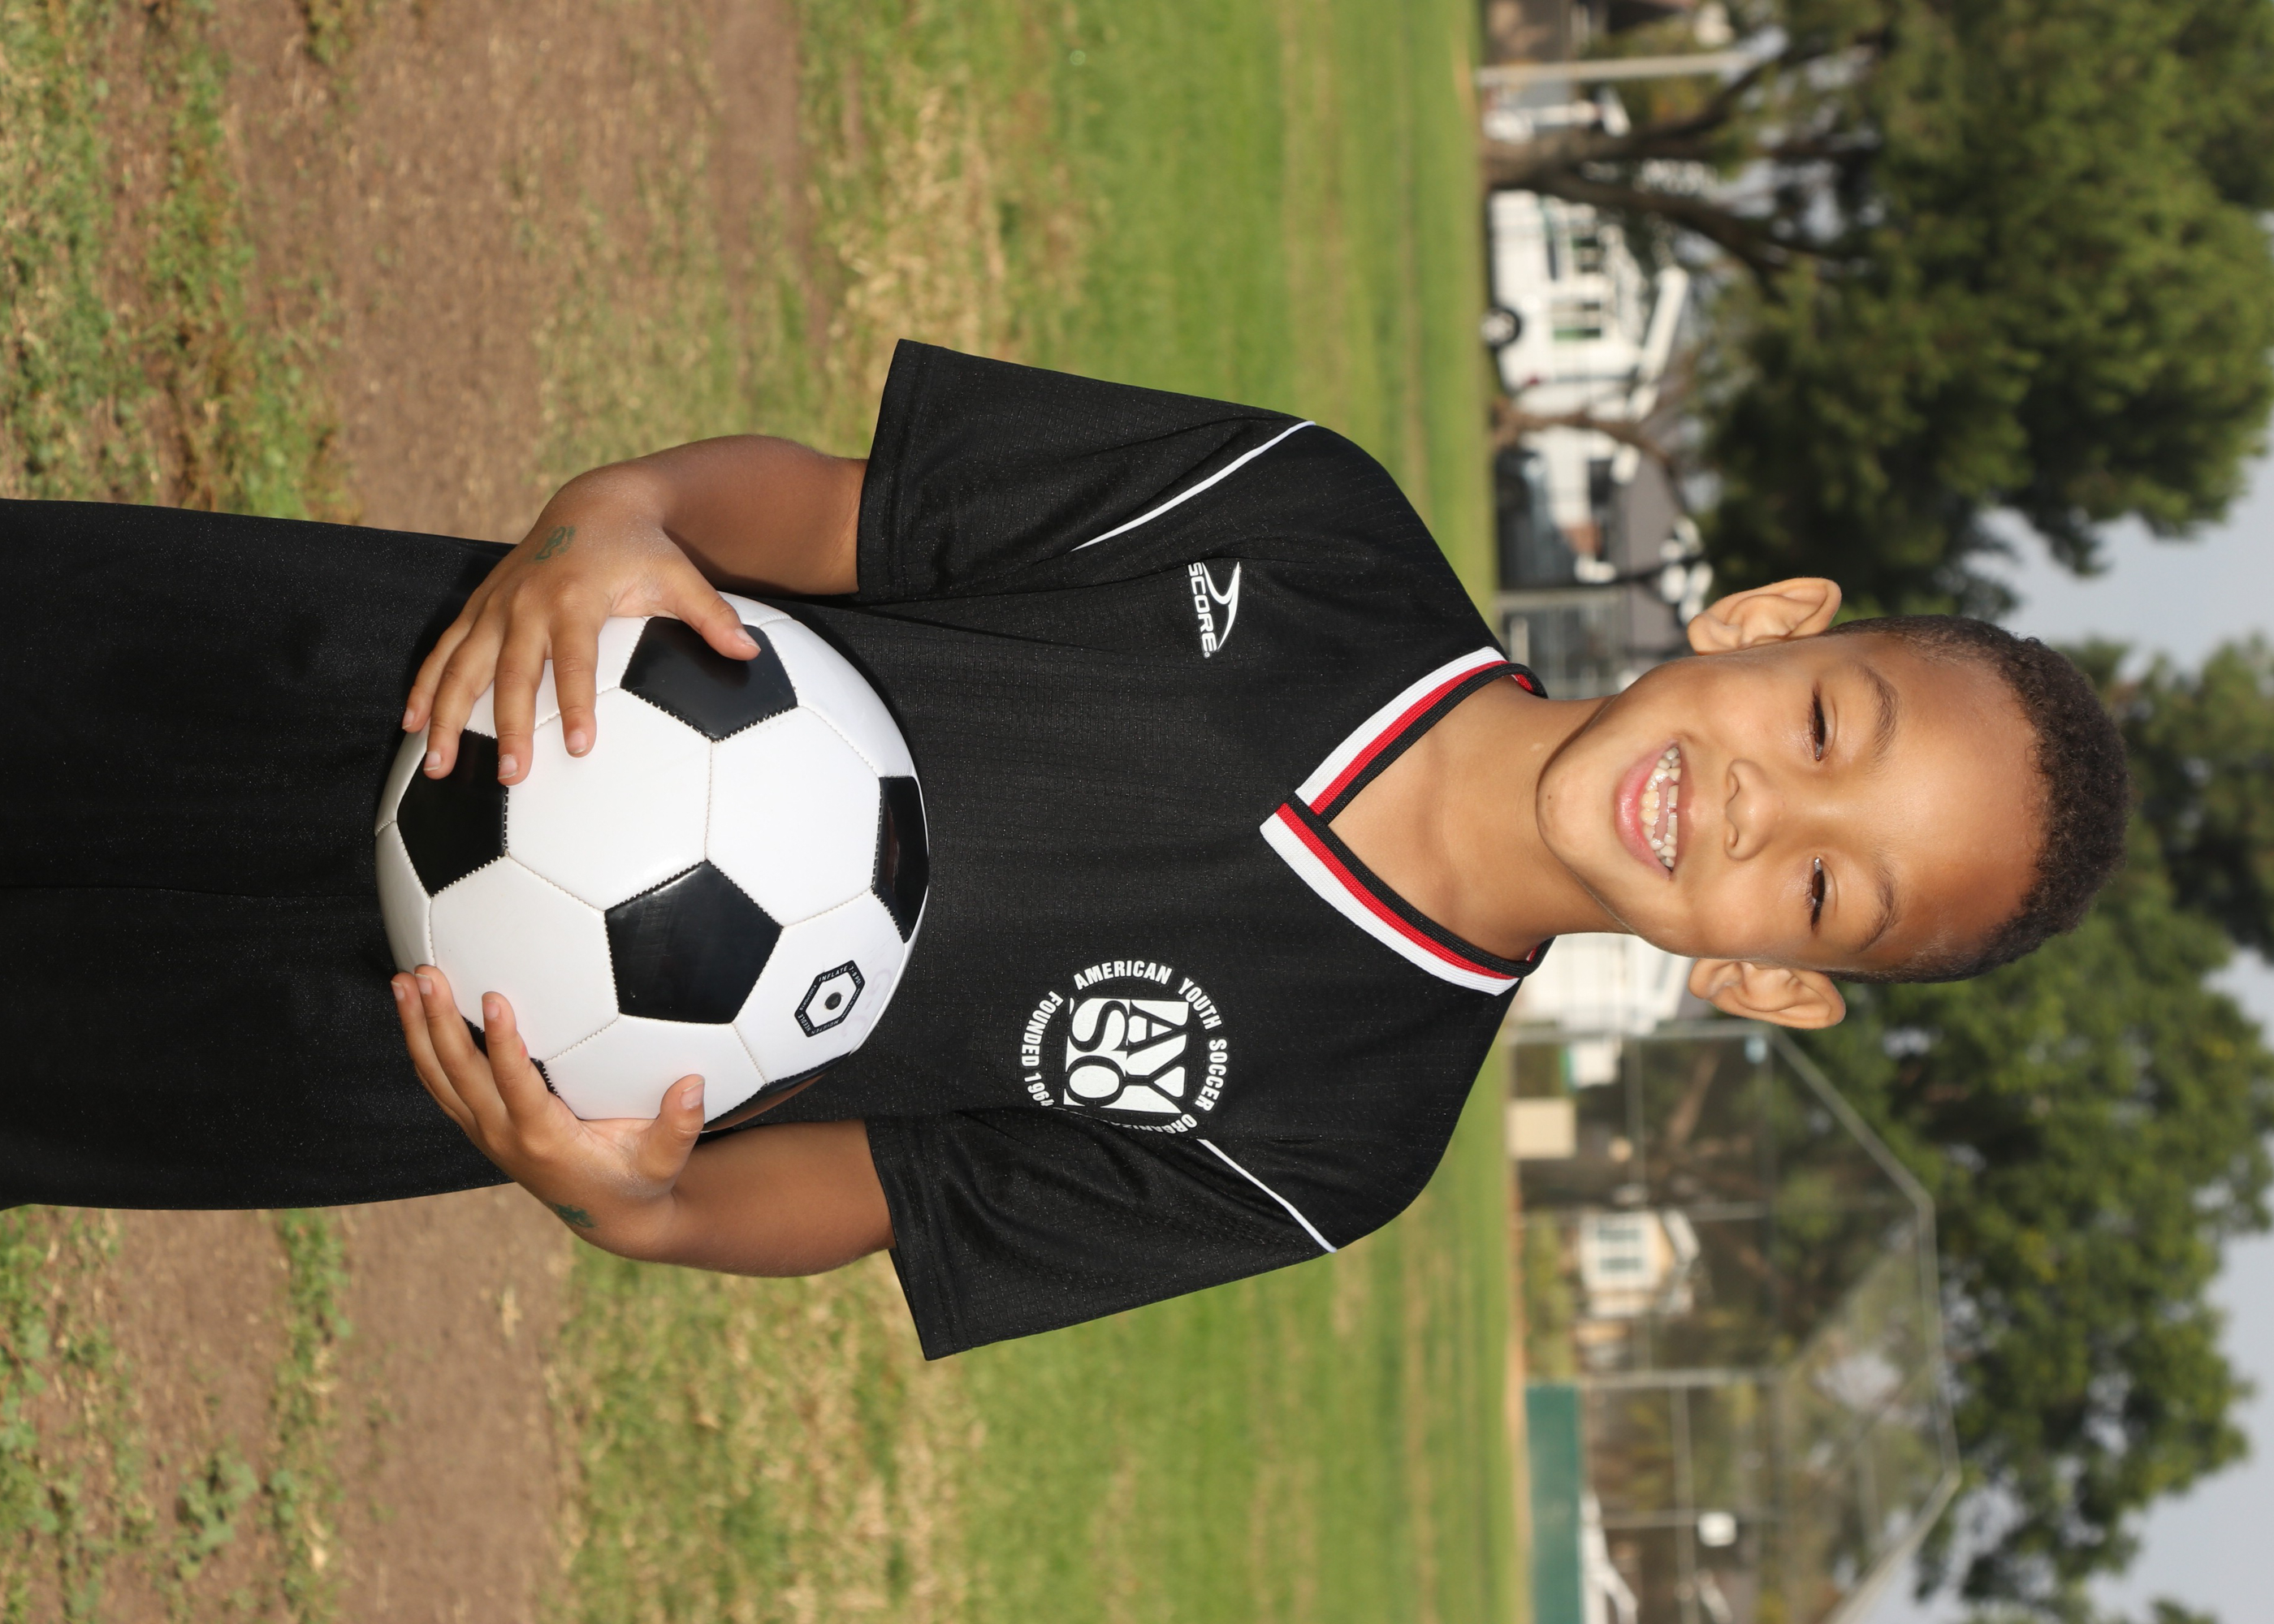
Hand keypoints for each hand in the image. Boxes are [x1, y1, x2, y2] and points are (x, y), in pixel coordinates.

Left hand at [392, 964, 704, 1251]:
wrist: (605, 1217)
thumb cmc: (638, 1180)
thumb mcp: (664, 1161)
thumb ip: (680, 1126)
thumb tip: (693, 1084)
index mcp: (544, 1139)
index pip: (515, 1085)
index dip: (502, 1043)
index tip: (493, 996)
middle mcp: (503, 1136)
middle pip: (458, 1074)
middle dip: (438, 1023)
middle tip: (425, 973)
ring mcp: (484, 1132)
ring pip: (437, 1077)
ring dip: (415, 1029)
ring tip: (402, 982)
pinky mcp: (478, 1126)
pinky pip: (439, 1083)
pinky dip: (421, 1045)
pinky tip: (413, 1008)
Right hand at [403, 465, 759, 786]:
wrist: (594, 506)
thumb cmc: (644, 551)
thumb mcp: (681, 576)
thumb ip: (712, 616)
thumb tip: (749, 653)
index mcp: (576, 599)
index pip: (576, 660)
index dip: (574, 702)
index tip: (577, 746)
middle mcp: (527, 604)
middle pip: (511, 672)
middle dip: (508, 726)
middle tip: (512, 777)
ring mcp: (496, 606)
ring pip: (462, 666)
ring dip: (447, 717)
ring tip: (439, 767)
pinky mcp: (478, 609)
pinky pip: (444, 650)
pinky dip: (426, 686)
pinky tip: (413, 726)